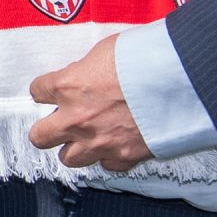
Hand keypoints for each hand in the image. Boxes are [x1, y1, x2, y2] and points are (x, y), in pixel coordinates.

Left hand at [29, 35, 150, 170]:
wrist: (178, 84)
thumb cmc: (142, 59)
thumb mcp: (104, 51)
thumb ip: (86, 69)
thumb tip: (83, 76)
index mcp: (68, 86)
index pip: (37, 91)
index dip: (44, 90)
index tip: (50, 91)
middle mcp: (76, 119)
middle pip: (39, 137)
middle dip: (45, 130)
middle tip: (56, 123)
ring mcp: (99, 142)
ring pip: (68, 159)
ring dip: (73, 148)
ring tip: (84, 138)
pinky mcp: (124, 156)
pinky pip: (106, 165)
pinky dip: (108, 156)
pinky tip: (114, 144)